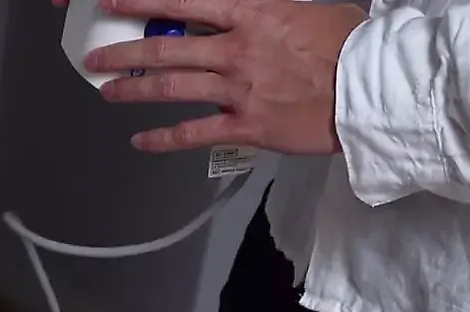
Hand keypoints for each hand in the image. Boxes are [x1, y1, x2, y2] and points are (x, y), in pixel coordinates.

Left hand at [81, 0, 366, 154]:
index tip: (113, 1)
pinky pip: (193, 133)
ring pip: (170, 88)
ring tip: (106, 91)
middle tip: (96, 56)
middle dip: (124, 52)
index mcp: (252, 15)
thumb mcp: (303, 10)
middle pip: (165, 49)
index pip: (184, 2)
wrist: (373, 89)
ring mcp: (238, 90)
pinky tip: (140, 140)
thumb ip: (262, 14)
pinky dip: (162, 138)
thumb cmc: (349, 46)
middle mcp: (237, 51)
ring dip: (132, 89)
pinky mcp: (246, 126)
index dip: (142, 1)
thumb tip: (236, 14)